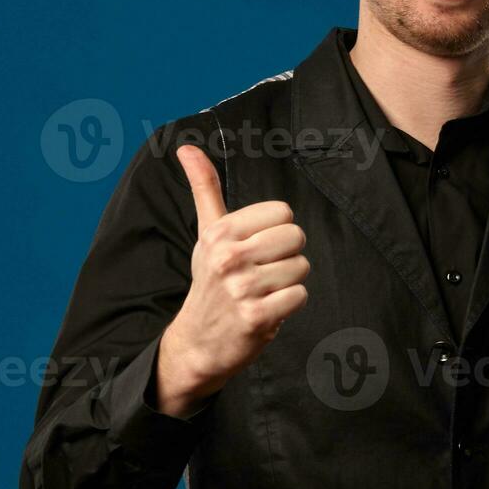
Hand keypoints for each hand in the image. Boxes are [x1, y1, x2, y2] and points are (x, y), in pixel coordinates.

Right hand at [155, 145, 309, 415]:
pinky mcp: (256, 317)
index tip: (257, 249)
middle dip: (287, 257)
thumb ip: (205, 188)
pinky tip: (267, 310)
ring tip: (263, 293)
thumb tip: (187, 147)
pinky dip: (289, 306)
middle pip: (296, 237)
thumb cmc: (210, 282)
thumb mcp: (206, 233)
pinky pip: (299, 296)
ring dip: (288, 283)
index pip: (283, 213)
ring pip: (301, 268)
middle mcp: (228, 257)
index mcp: (221, 232)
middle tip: (262, 273)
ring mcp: (242, 288)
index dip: (277, 232)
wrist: (197, 341)